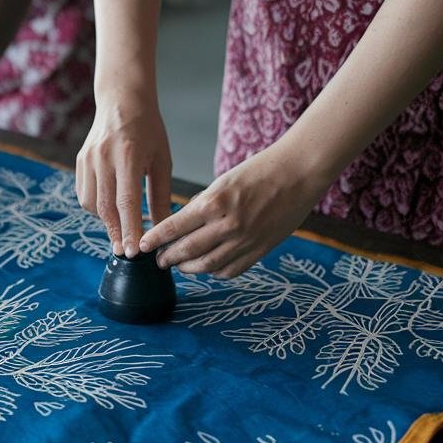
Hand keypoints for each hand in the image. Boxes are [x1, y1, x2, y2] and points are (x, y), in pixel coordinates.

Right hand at [76, 86, 171, 257]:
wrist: (122, 100)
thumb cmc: (148, 129)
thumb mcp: (162, 160)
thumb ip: (160, 195)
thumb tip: (161, 228)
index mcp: (128, 156)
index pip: (126, 202)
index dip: (129, 229)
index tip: (132, 252)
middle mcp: (103, 158)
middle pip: (105, 207)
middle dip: (115, 233)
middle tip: (125, 252)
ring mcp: (88, 159)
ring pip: (91, 203)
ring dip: (105, 220)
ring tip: (121, 225)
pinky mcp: (80, 161)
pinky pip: (84, 193)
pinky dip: (96, 206)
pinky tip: (110, 207)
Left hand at [140, 142, 327, 277]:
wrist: (299, 172)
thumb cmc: (260, 170)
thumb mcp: (223, 182)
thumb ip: (203, 205)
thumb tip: (182, 226)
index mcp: (214, 203)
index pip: (174, 228)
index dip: (155, 240)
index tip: (143, 246)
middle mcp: (227, 225)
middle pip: (187, 251)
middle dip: (168, 258)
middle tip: (159, 260)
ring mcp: (245, 240)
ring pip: (207, 266)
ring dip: (189, 269)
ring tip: (180, 266)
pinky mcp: (261, 250)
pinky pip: (231, 270)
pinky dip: (215, 272)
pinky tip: (209, 267)